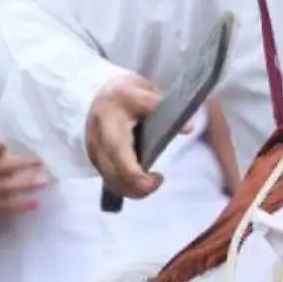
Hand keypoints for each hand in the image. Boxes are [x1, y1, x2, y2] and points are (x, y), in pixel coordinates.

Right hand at [0, 142, 49, 219]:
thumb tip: (3, 143)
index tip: (4, 143)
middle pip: (1, 168)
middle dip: (21, 164)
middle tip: (40, 162)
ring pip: (5, 187)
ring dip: (25, 184)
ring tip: (44, 182)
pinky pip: (7, 206)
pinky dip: (22, 205)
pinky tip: (36, 203)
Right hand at [86, 75, 164, 199]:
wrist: (104, 94)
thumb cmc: (131, 93)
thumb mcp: (148, 92)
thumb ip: (166, 109)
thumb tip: (188, 129)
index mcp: (111, 114)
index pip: (119, 147)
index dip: (134, 170)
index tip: (156, 177)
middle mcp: (98, 134)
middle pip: (112, 169)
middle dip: (135, 184)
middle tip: (158, 180)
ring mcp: (94, 149)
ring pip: (109, 179)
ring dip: (132, 190)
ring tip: (154, 181)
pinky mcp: (95, 159)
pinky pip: (109, 180)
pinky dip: (127, 188)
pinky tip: (143, 183)